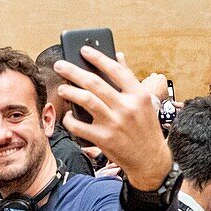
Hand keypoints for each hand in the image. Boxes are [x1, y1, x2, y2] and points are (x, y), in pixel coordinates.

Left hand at [56, 48, 172, 190]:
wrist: (151, 161)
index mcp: (139, 95)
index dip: (98, 57)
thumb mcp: (144, 101)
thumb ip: (129, 78)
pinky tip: (68, 115)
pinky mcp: (104, 139)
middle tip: (60, 65)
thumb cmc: (145, 128)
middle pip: (94, 83)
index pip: (116, 70)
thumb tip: (118, 55)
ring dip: (69, 92)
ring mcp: (114, 123)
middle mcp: (127, 107)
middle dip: (73, 71)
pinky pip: (79, 125)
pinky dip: (70, 119)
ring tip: (62, 88)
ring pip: (85, 100)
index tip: (83, 50)